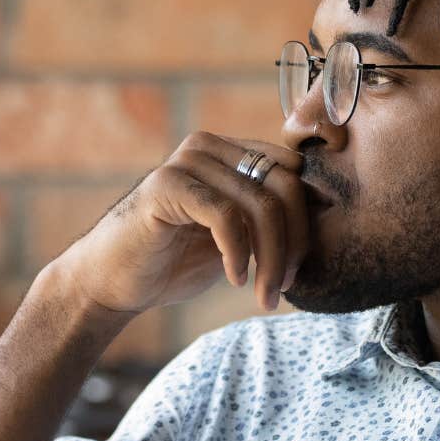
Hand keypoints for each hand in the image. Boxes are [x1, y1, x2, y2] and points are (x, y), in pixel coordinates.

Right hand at [49, 132, 311, 319]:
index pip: (294, 174)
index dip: (306, 223)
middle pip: (286, 186)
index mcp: (232, 152)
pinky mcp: (166, 185)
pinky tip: (234, 279)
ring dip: (271, 259)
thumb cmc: (175, 263)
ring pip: (261, 205)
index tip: (298, 270)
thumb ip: (270, 221)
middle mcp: (211, 146)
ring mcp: (187, 161)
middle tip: (282, 288)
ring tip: (263, 294)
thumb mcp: (237, 240)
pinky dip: (239, 253)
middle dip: (294, 244)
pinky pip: (226, 215)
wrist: (112, 282)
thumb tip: (327, 221)